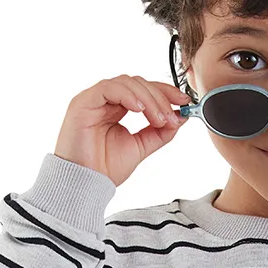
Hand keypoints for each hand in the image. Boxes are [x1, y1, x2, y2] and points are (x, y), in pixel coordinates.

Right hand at [54, 75, 190, 187]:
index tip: (184, 102)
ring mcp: (93, 100)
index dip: (165, 92)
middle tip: (172, 117)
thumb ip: (159, 132)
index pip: (144, 90)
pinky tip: (140, 109)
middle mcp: (105, 101)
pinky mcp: (83, 103)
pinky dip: (128, 95)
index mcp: (117, 108)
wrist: (85, 184)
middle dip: (160, 97)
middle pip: (137, 83)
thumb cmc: (104, 169)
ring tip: (159, 119)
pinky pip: (108, 88)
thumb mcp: (141, 147)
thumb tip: (180, 117)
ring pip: (126, 82)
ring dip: (148, 98)